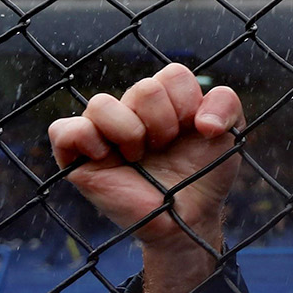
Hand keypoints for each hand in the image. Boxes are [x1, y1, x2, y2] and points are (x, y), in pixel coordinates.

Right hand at [49, 63, 243, 292]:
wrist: (189, 218)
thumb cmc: (204, 174)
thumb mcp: (230, 134)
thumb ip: (226, 104)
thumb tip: (202, 120)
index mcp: (165, 99)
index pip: (173, 75)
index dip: (188, 103)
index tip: (197, 131)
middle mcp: (132, 110)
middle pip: (143, 89)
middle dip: (165, 122)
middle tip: (166, 147)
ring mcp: (103, 132)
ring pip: (100, 103)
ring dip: (130, 132)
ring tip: (138, 156)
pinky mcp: (77, 157)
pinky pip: (62, 129)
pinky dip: (85, 138)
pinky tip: (105, 156)